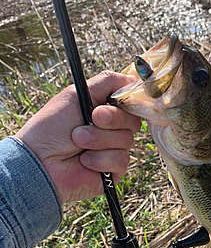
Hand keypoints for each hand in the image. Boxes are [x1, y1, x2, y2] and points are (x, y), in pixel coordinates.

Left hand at [16, 71, 140, 203]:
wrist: (40, 160)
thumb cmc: (52, 127)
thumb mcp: (77, 95)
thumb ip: (106, 82)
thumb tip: (133, 77)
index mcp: (104, 110)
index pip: (130, 102)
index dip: (126, 101)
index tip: (113, 100)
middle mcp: (111, 130)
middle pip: (133, 120)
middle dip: (112, 118)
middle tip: (93, 118)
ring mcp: (113, 150)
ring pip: (127, 140)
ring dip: (100, 139)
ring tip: (78, 141)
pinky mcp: (113, 170)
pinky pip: (121, 160)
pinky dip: (101, 158)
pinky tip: (84, 161)